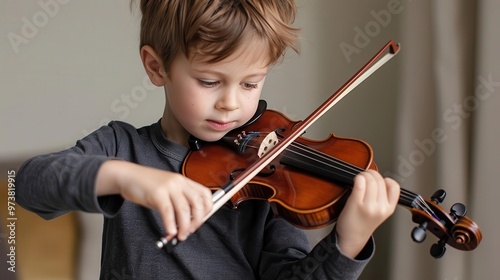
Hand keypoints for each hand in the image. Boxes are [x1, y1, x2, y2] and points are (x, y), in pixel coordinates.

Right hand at [96, 160, 212, 241]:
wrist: (128, 176)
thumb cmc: (147, 185)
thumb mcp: (168, 190)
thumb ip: (178, 202)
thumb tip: (187, 222)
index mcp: (184, 180)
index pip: (205, 194)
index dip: (207, 209)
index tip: (202, 220)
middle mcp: (179, 182)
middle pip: (197, 203)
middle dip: (197, 221)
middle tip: (191, 231)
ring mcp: (169, 187)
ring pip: (184, 210)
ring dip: (184, 226)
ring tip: (180, 235)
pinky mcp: (157, 193)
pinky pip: (168, 212)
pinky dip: (171, 224)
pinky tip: (171, 232)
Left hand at [335, 170, 399, 257]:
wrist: (351, 238)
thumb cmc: (362, 223)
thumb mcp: (380, 213)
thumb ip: (383, 198)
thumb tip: (378, 179)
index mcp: (389, 209)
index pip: (394, 186)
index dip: (385, 179)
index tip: (378, 180)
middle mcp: (381, 208)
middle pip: (380, 180)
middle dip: (371, 174)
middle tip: (365, 176)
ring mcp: (369, 206)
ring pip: (370, 180)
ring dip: (364, 175)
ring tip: (359, 178)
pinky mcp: (356, 204)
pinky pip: (359, 183)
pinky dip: (357, 178)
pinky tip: (355, 180)